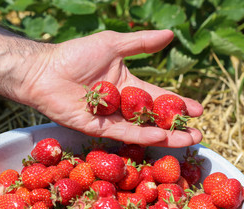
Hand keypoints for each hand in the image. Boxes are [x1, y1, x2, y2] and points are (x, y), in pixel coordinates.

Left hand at [18, 30, 202, 147]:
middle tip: (198, 132)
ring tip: (190, 139)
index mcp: (129, 85)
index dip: (178, 103)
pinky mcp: (99, 129)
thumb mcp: (113, 45)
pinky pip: (124, 133)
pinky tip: (162, 136)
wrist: (45, 70)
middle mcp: (123, 105)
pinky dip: (143, 135)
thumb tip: (170, 35)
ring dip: (166, 135)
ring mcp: (112, 118)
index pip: (158, 97)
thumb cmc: (76, 55)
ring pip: (143, 129)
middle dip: (177, 125)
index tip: (198, 109)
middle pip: (155, 118)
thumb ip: (141, 43)